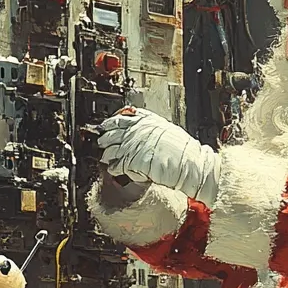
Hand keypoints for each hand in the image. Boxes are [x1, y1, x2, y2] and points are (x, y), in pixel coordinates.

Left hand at [98, 109, 219, 206]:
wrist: (188, 162)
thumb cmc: (181, 148)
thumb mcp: (165, 129)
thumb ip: (149, 128)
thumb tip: (140, 132)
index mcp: (145, 120)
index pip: (121, 118)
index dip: (110, 122)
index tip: (105, 125)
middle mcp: (136, 130)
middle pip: (112, 132)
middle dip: (104, 137)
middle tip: (100, 140)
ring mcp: (132, 145)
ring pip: (111, 148)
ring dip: (106, 153)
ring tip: (104, 157)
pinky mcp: (131, 161)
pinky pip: (116, 165)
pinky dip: (113, 168)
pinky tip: (112, 169)